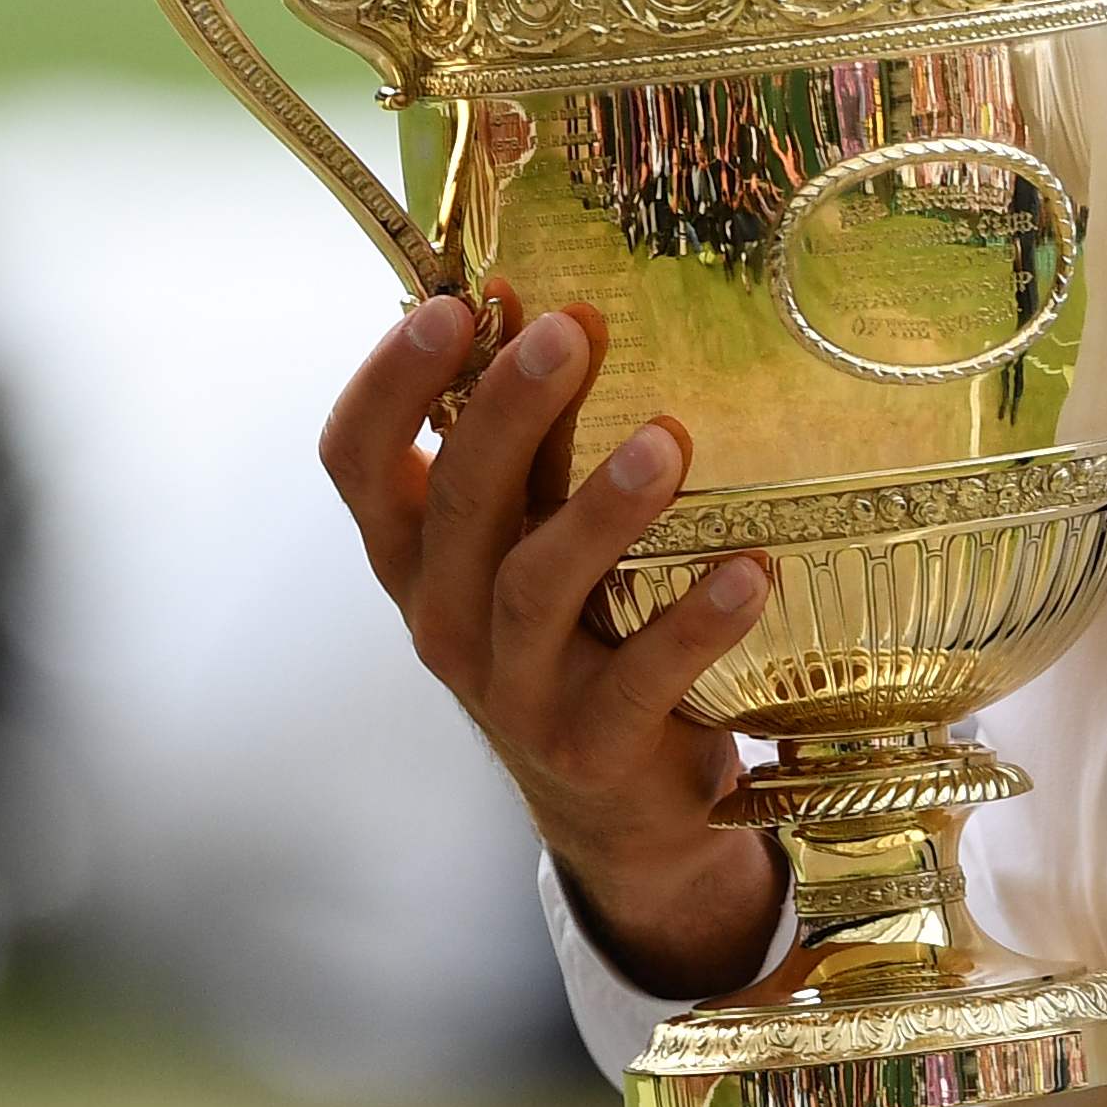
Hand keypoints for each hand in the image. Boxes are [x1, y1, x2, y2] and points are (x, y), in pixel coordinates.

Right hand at [322, 290, 786, 997]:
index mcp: (414, 553)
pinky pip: (640, 680)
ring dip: (601, 509)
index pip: (357, 460)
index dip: (390, 381)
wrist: (610, 802)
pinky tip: (749, 570)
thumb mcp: (531, 529)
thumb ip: (533, 437)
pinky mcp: (591, 747)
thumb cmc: (569, 629)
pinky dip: (694, 624)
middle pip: (457, 506)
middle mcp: (442, 619)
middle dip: (510, 411)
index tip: (452, 303)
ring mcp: (512, 690)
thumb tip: (549, 303)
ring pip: (535, 588)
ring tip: (666, 443)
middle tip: (572, 331)